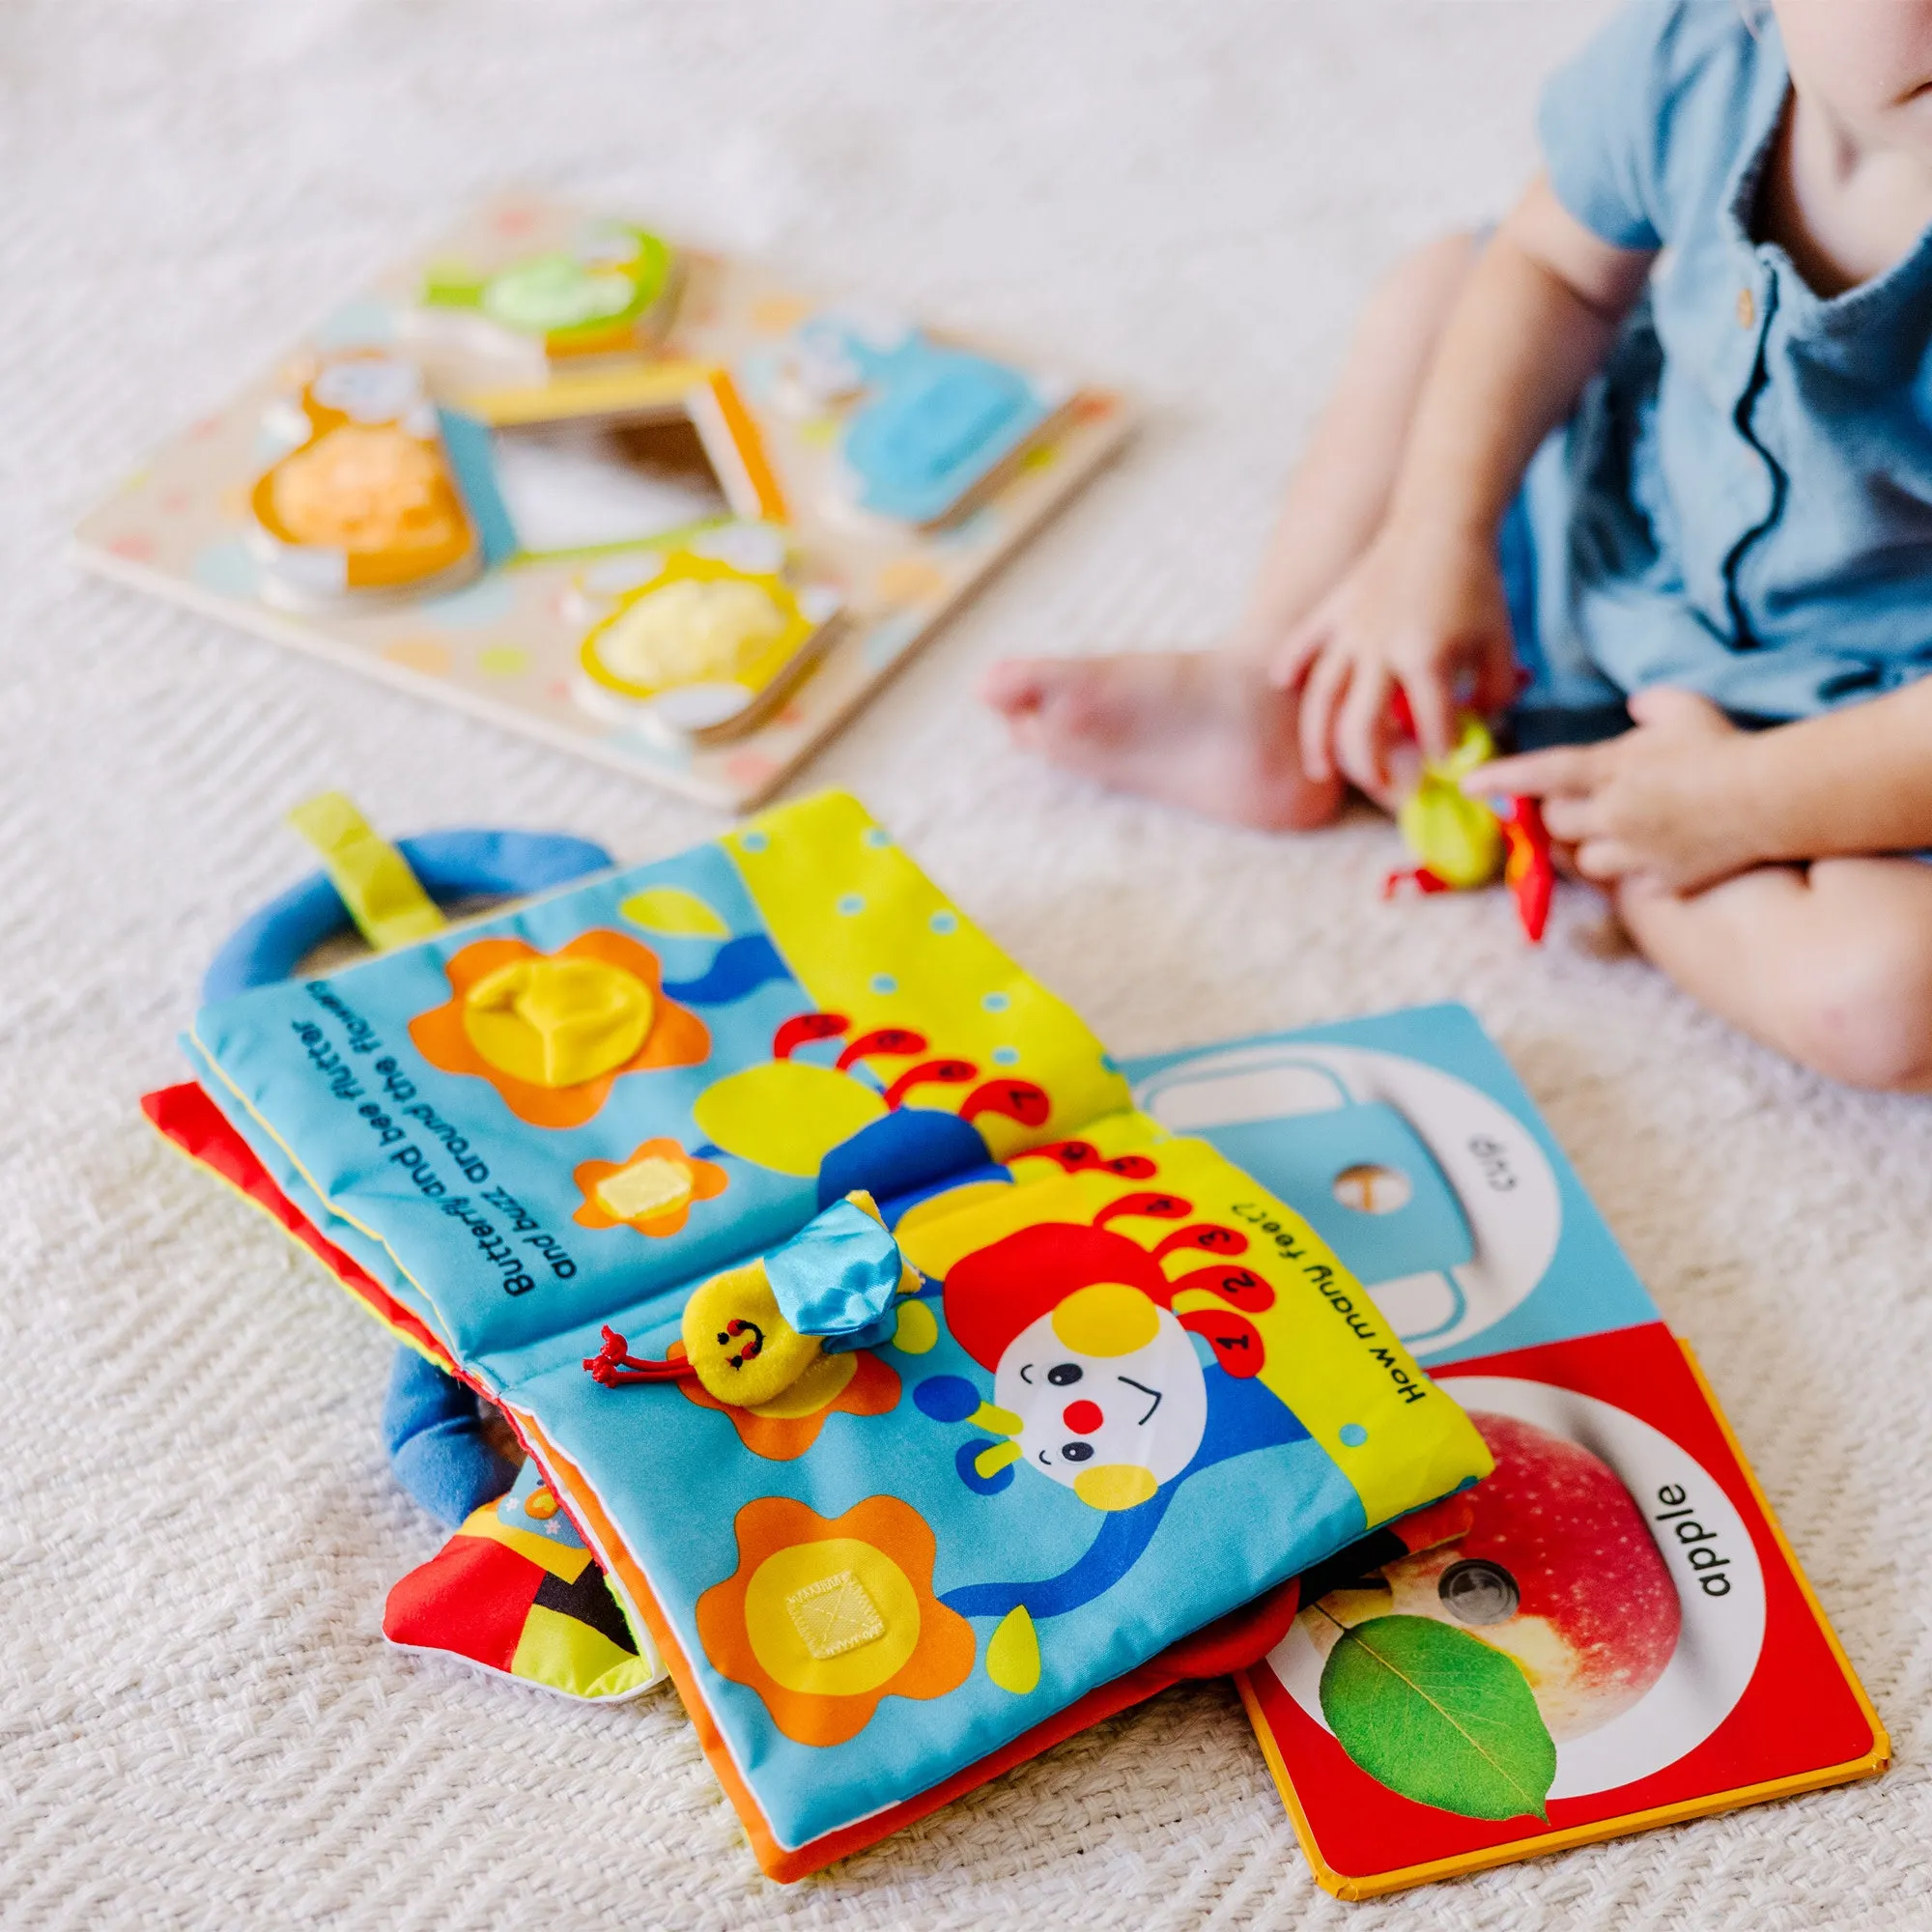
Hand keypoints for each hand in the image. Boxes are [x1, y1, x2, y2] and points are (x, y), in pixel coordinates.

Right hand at [1273, 520, 1520, 799]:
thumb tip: (1478, 726)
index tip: (1444, 762)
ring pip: (1321, 699)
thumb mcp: (1500, 642)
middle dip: (1369, 766)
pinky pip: (1302, 645)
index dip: (1440, 752)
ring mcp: (1349, 632)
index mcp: (1427, 658)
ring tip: (1320, 770)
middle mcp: (1380, 650)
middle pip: (1359, 727)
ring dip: (1318, 740)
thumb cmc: (1474, 585)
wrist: (1441, 521)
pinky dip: (1289, 666)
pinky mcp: (1332, 612)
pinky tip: (1283, 686)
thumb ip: (1496, 692)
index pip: (1432, 726)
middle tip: (1381, 785)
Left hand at [1463, 688, 1766, 893]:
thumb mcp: (1684, 709)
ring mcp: (1633, 853)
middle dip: (1561, 814)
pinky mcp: (1659, 882)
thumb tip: (1637, 708)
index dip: (1500, 779)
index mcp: (1607, 770)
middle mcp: (1610, 815)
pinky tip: (1657, 854)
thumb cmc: (1724, 747)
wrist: (1770, 797)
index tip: (1467, 785)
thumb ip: (1651, 706)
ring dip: (1592, 847)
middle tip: (1588, 801)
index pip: (1539, 774)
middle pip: (1556, 824)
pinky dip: (1633, 872)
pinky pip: (1628, 884)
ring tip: (1620, 830)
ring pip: (1584, 861)